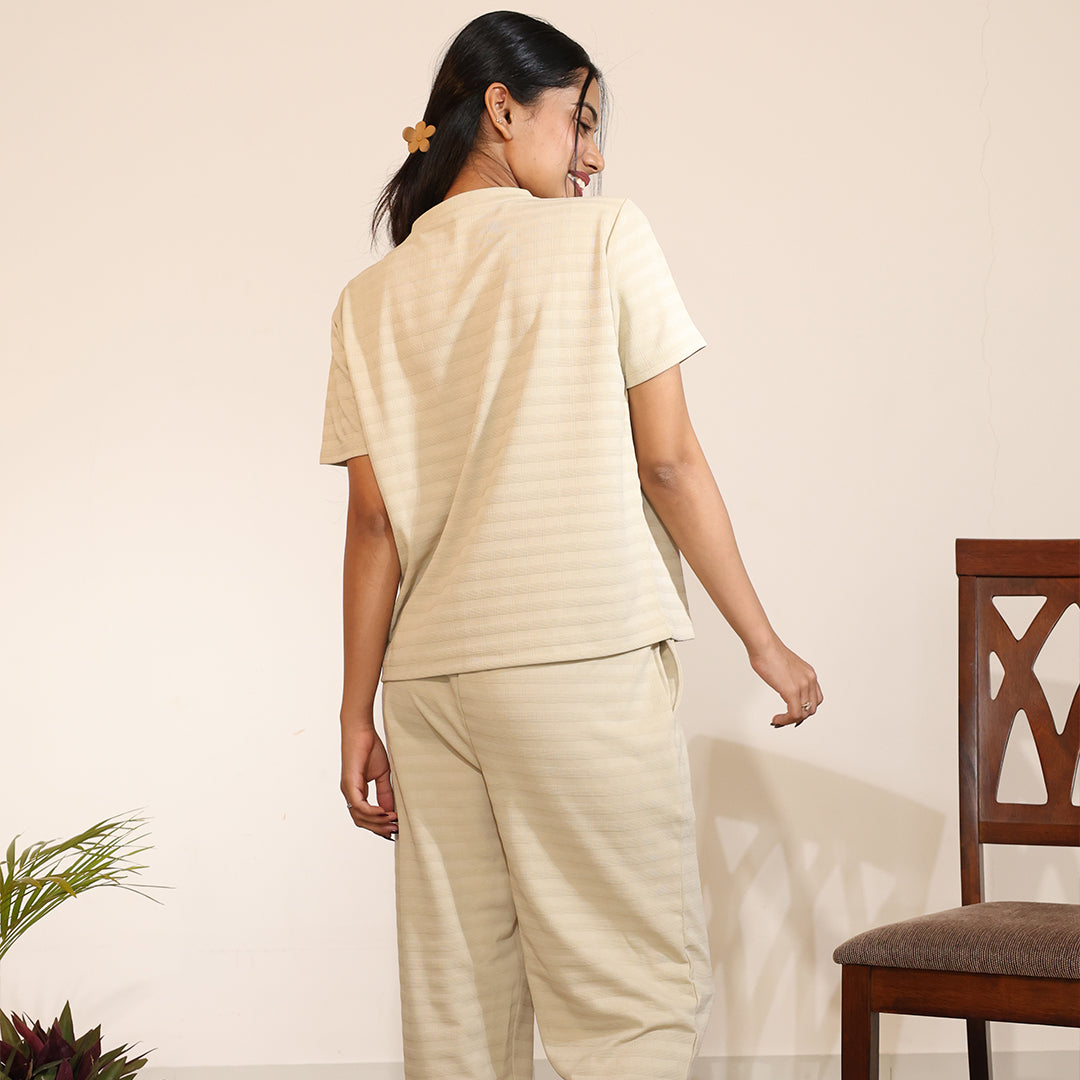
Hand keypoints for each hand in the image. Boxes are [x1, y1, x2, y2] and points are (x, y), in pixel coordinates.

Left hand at [340, 723, 397, 838]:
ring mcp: (348, 790)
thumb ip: (385, 792)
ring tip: (393, 822)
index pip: (365, 817)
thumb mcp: (382, 774)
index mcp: (356, 792)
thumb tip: (391, 811)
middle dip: (379, 828)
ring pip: (360, 817)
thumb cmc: (370, 748)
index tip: (393, 830)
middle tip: (395, 830)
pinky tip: (384, 813)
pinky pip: (359, 806)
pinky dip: (372, 812)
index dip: (378, 826)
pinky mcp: (349, 784)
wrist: (361, 730)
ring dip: (377, 822)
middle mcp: (349, 794)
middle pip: (362, 821)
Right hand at [748, 637, 822, 727]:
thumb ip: (789, 678)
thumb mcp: (786, 667)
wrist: (764, 645)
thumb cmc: (769, 652)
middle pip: (811, 708)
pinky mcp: (792, 691)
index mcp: (809, 674)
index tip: (792, 712)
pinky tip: (776, 719)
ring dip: (791, 720)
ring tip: (779, 720)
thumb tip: (782, 687)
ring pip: (803, 714)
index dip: (805, 708)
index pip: (816, 698)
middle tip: (785, 719)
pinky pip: (794, 714)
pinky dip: (786, 720)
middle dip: (798, 716)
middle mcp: (809, 680)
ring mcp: (802, 686)